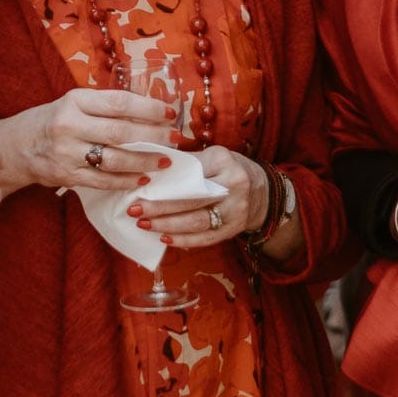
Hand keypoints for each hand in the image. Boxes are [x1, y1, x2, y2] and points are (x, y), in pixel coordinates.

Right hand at [0, 88, 174, 192]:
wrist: (16, 146)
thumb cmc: (54, 120)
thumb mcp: (74, 103)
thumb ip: (105, 106)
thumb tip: (150, 112)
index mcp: (75, 101)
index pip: (119, 102)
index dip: (149, 108)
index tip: (170, 113)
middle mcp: (69, 125)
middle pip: (121, 132)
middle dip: (153, 137)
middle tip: (175, 140)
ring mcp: (67, 153)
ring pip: (114, 160)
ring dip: (144, 162)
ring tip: (163, 161)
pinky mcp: (67, 176)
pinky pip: (103, 180)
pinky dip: (126, 181)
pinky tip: (142, 179)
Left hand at [129, 145, 262, 247]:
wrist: (263, 192)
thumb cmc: (230, 170)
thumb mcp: (214, 156)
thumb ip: (188, 163)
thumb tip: (151, 172)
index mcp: (223, 161)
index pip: (189, 171)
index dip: (165, 180)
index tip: (140, 185)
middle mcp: (232, 186)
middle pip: (191, 199)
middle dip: (160, 206)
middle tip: (134, 209)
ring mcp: (235, 211)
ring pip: (196, 221)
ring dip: (167, 225)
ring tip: (144, 224)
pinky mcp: (233, 230)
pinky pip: (205, 238)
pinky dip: (183, 240)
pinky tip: (164, 238)